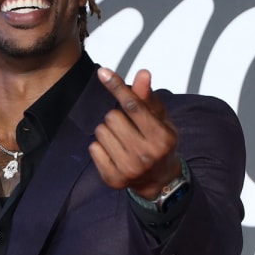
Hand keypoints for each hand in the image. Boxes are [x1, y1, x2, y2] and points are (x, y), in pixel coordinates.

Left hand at [91, 67, 181, 201]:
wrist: (159, 181)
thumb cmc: (159, 144)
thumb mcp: (160, 120)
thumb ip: (148, 98)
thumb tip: (142, 73)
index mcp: (161, 137)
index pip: (134, 106)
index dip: (117, 87)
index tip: (103, 73)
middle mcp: (146, 154)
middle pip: (112, 117)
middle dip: (117, 117)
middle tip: (128, 128)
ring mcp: (129, 168)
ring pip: (100, 131)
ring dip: (108, 132)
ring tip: (122, 141)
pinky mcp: (113, 178)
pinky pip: (93, 148)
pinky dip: (100, 147)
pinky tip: (114, 153)